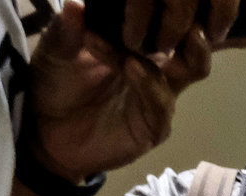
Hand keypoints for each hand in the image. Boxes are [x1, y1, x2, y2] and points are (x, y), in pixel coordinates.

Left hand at [26, 0, 234, 186]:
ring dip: (171, 48)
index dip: (183, 8)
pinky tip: (130, 65)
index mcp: (142, 39)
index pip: (175, 19)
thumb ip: (66, 30)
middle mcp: (160, 63)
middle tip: (185, 12)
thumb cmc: (57, 84)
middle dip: (198, 23)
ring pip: (192, 67)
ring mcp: (160, 93)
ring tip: (145, 39)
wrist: (46, 133)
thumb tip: (76, 3)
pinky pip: (162, 101)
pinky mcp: (154, 124)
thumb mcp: (56, 51)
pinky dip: (149, 82)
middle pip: (199, 40)